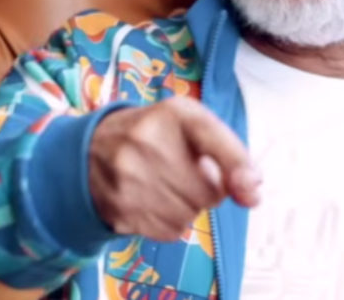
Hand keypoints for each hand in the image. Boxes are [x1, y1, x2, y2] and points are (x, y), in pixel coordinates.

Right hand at [87, 96, 260, 239]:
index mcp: (173, 112)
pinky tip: (154, 201)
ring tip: (168, 185)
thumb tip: (253, 195)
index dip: (236, 164)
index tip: (250, 186)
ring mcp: (128, 176)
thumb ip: (231, 154)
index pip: (212, 135)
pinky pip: (170, 231)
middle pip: (209, 191)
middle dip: (208, 189)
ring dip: (189, 207)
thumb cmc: (158, 136)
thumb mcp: (194, 126)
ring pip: (190, 215)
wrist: (90, 150)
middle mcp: (147, 139)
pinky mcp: (119, 208)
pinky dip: (170, 222)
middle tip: (188, 173)